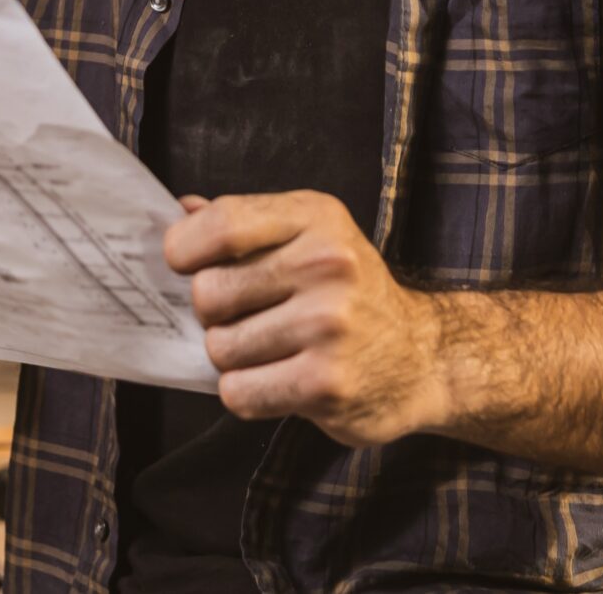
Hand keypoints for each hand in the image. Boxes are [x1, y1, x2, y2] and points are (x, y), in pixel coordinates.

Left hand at [164, 190, 448, 447]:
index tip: (187, 265)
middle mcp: (326, 265)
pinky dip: (246, 392)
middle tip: (248, 317)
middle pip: (208, 293)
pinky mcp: (325, 383)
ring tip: (270, 350)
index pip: (220, 224)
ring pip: (219, 347)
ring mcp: (328, 325)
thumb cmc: (351, 295)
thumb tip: (179, 210)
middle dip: (214, 313)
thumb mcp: (311, 237)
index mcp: (316, 218)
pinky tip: (277, 380)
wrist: (423, 358)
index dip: (184, 249)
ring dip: (233, 357)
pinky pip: (239, 392)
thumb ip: (244, 224)